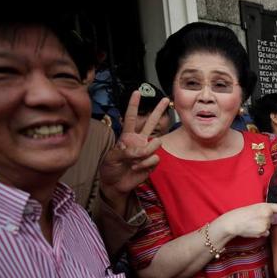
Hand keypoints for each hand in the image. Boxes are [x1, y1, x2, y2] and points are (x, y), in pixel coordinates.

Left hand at [100, 91, 169, 206]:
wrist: (116, 185)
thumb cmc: (110, 169)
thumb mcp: (112, 157)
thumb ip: (127, 151)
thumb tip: (143, 150)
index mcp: (127, 136)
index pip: (131, 117)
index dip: (134, 105)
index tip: (137, 92)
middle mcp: (139, 141)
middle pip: (151, 123)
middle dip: (158, 110)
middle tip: (166, 99)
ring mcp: (147, 151)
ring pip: (155, 144)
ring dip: (145, 153)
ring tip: (134, 162)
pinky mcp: (152, 162)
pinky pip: (154, 159)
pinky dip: (144, 164)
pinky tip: (136, 168)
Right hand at [222, 203, 276, 237]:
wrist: (233, 222)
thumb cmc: (242, 215)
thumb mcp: (255, 209)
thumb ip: (265, 213)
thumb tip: (270, 224)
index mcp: (265, 206)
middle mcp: (267, 214)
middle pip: (272, 219)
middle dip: (265, 220)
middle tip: (253, 219)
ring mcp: (266, 222)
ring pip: (268, 227)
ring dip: (261, 227)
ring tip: (251, 224)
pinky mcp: (263, 231)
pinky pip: (264, 233)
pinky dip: (259, 233)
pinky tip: (251, 230)